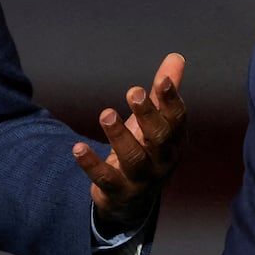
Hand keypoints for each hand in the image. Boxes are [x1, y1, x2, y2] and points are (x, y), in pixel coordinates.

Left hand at [73, 52, 186, 231]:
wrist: (132, 198)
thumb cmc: (146, 148)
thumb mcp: (155, 121)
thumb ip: (162, 92)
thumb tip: (176, 57)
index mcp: (174, 140)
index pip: (177, 119)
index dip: (171, 99)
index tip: (162, 80)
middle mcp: (162, 160)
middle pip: (159, 137)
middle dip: (147, 114)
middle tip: (133, 91)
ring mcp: (141, 178)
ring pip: (133, 157)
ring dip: (119, 135)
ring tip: (106, 114)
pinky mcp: (117, 190)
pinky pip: (105, 178)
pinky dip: (91, 163)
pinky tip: (77, 148)